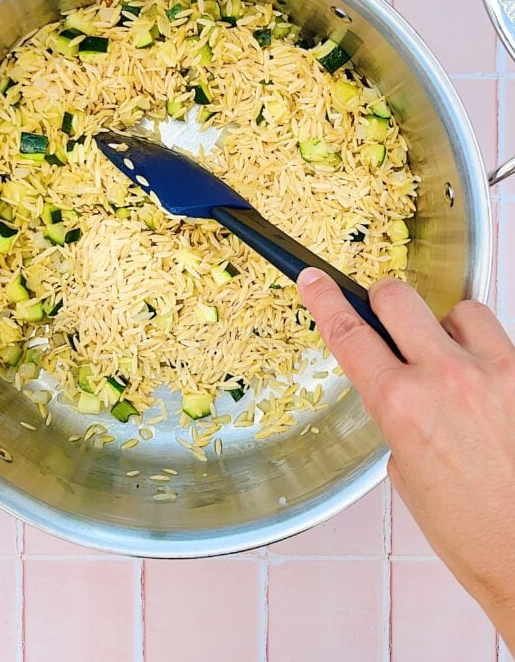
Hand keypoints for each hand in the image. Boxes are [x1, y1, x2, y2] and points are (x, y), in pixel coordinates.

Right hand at [297, 269, 514, 649]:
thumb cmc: (469, 531)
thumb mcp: (405, 471)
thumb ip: (397, 413)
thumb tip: (402, 381)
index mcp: (400, 406)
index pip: (349, 334)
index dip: (325, 300)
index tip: (315, 280)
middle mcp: (445, 379)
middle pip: (397, 297)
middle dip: (384, 304)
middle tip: (388, 320)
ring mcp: (494, 373)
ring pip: (458, 310)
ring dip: (447, 329)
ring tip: (456, 366)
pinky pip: (500, 339)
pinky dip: (486, 354)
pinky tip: (489, 391)